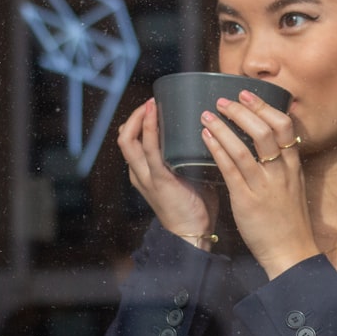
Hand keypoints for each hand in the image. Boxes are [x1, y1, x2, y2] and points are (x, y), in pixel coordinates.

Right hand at [117, 99, 217, 245]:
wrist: (193, 234)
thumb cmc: (196, 207)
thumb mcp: (189, 178)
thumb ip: (191, 160)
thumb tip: (212, 137)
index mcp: (145, 173)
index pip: (132, 142)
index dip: (138, 123)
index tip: (154, 106)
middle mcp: (140, 173)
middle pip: (124, 138)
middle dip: (135, 116)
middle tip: (152, 101)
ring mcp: (146, 176)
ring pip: (129, 140)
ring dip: (140, 118)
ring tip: (152, 103)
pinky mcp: (159, 179)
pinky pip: (149, 149)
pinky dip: (150, 129)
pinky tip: (157, 115)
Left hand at [200, 90, 318, 277]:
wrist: (291, 253)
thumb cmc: (288, 221)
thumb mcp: (292, 187)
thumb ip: (281, 166)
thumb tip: (264, 145)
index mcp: (292, 166)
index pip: (285, 126)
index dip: (265, 107)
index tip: (248, 95)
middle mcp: (280, 172)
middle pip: (266, 130)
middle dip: (243, 111)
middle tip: (224, 99)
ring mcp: (264, 185)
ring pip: (245, 147)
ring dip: (224, 126)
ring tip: (207, 114)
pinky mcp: (247, 199)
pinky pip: (231, 169)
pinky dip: (218, 149)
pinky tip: (206, 138)